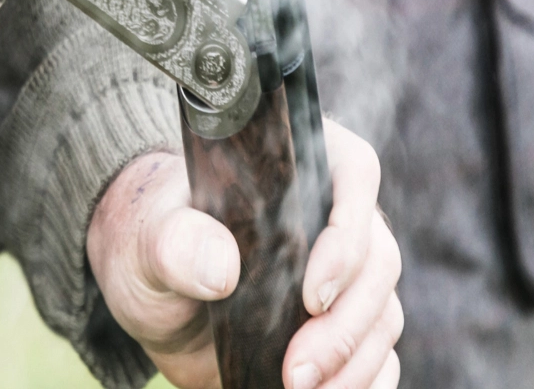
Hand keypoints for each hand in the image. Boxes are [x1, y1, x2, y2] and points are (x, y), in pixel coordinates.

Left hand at [86, 119, 401, 388]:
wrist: (151, 286)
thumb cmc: (154, 238)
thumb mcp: (151, 236)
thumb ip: (177, 242)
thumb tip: (221, 268)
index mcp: (296, 166)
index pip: (353, 173)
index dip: (348, 233)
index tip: (313, 294)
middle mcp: (333, 215)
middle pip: (378, 259)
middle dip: (345, 323)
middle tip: (297, 370)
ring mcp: (343, 274)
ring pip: (382, 313)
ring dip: (353, 361)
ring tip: (299, 388)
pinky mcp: (340, 327)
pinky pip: (379, 355)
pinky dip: (363, 381)